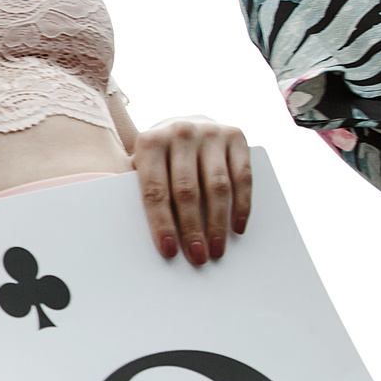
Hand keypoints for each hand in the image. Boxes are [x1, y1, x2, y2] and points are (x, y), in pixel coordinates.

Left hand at [132, 116, 252, 264]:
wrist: (184, 123)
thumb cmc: (159, 156)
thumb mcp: (141, 166)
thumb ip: (137, 191)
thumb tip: (140, 235)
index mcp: (150, 142)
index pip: (155, 191)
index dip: (162, 223)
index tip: (169, 251)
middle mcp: (180, 133)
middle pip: (187, 191)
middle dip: (192, 229)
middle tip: (197, 257)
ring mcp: (210, 133)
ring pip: (217, 186)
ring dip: (218, 222)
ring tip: (217, 249)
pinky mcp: (236, 136)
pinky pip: (243, 176)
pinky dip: (242, 204)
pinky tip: (237, 226)